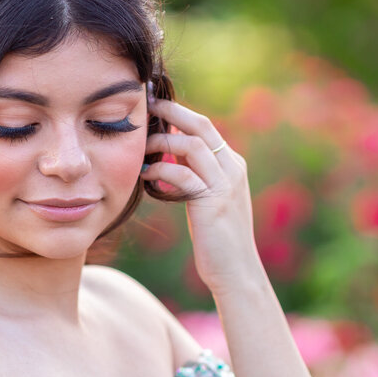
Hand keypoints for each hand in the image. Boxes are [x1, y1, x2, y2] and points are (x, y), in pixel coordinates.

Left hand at [142, 97, 261, 291]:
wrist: (236, 271)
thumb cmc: (218, 238)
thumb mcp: (209, 198)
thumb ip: (197, 174)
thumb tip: (170, 153)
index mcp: (233, 165)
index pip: (205, 127)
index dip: (179, 114)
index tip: (154, 107)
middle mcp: (233, 168)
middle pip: (201, 125)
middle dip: (171, 112)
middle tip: (145, 106)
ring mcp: (226, 184)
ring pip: (192, 145)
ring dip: (162, 142)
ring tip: (141, 148)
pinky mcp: (213, 202)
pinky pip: (183, 174)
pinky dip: (161, 170)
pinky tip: (146, 175)